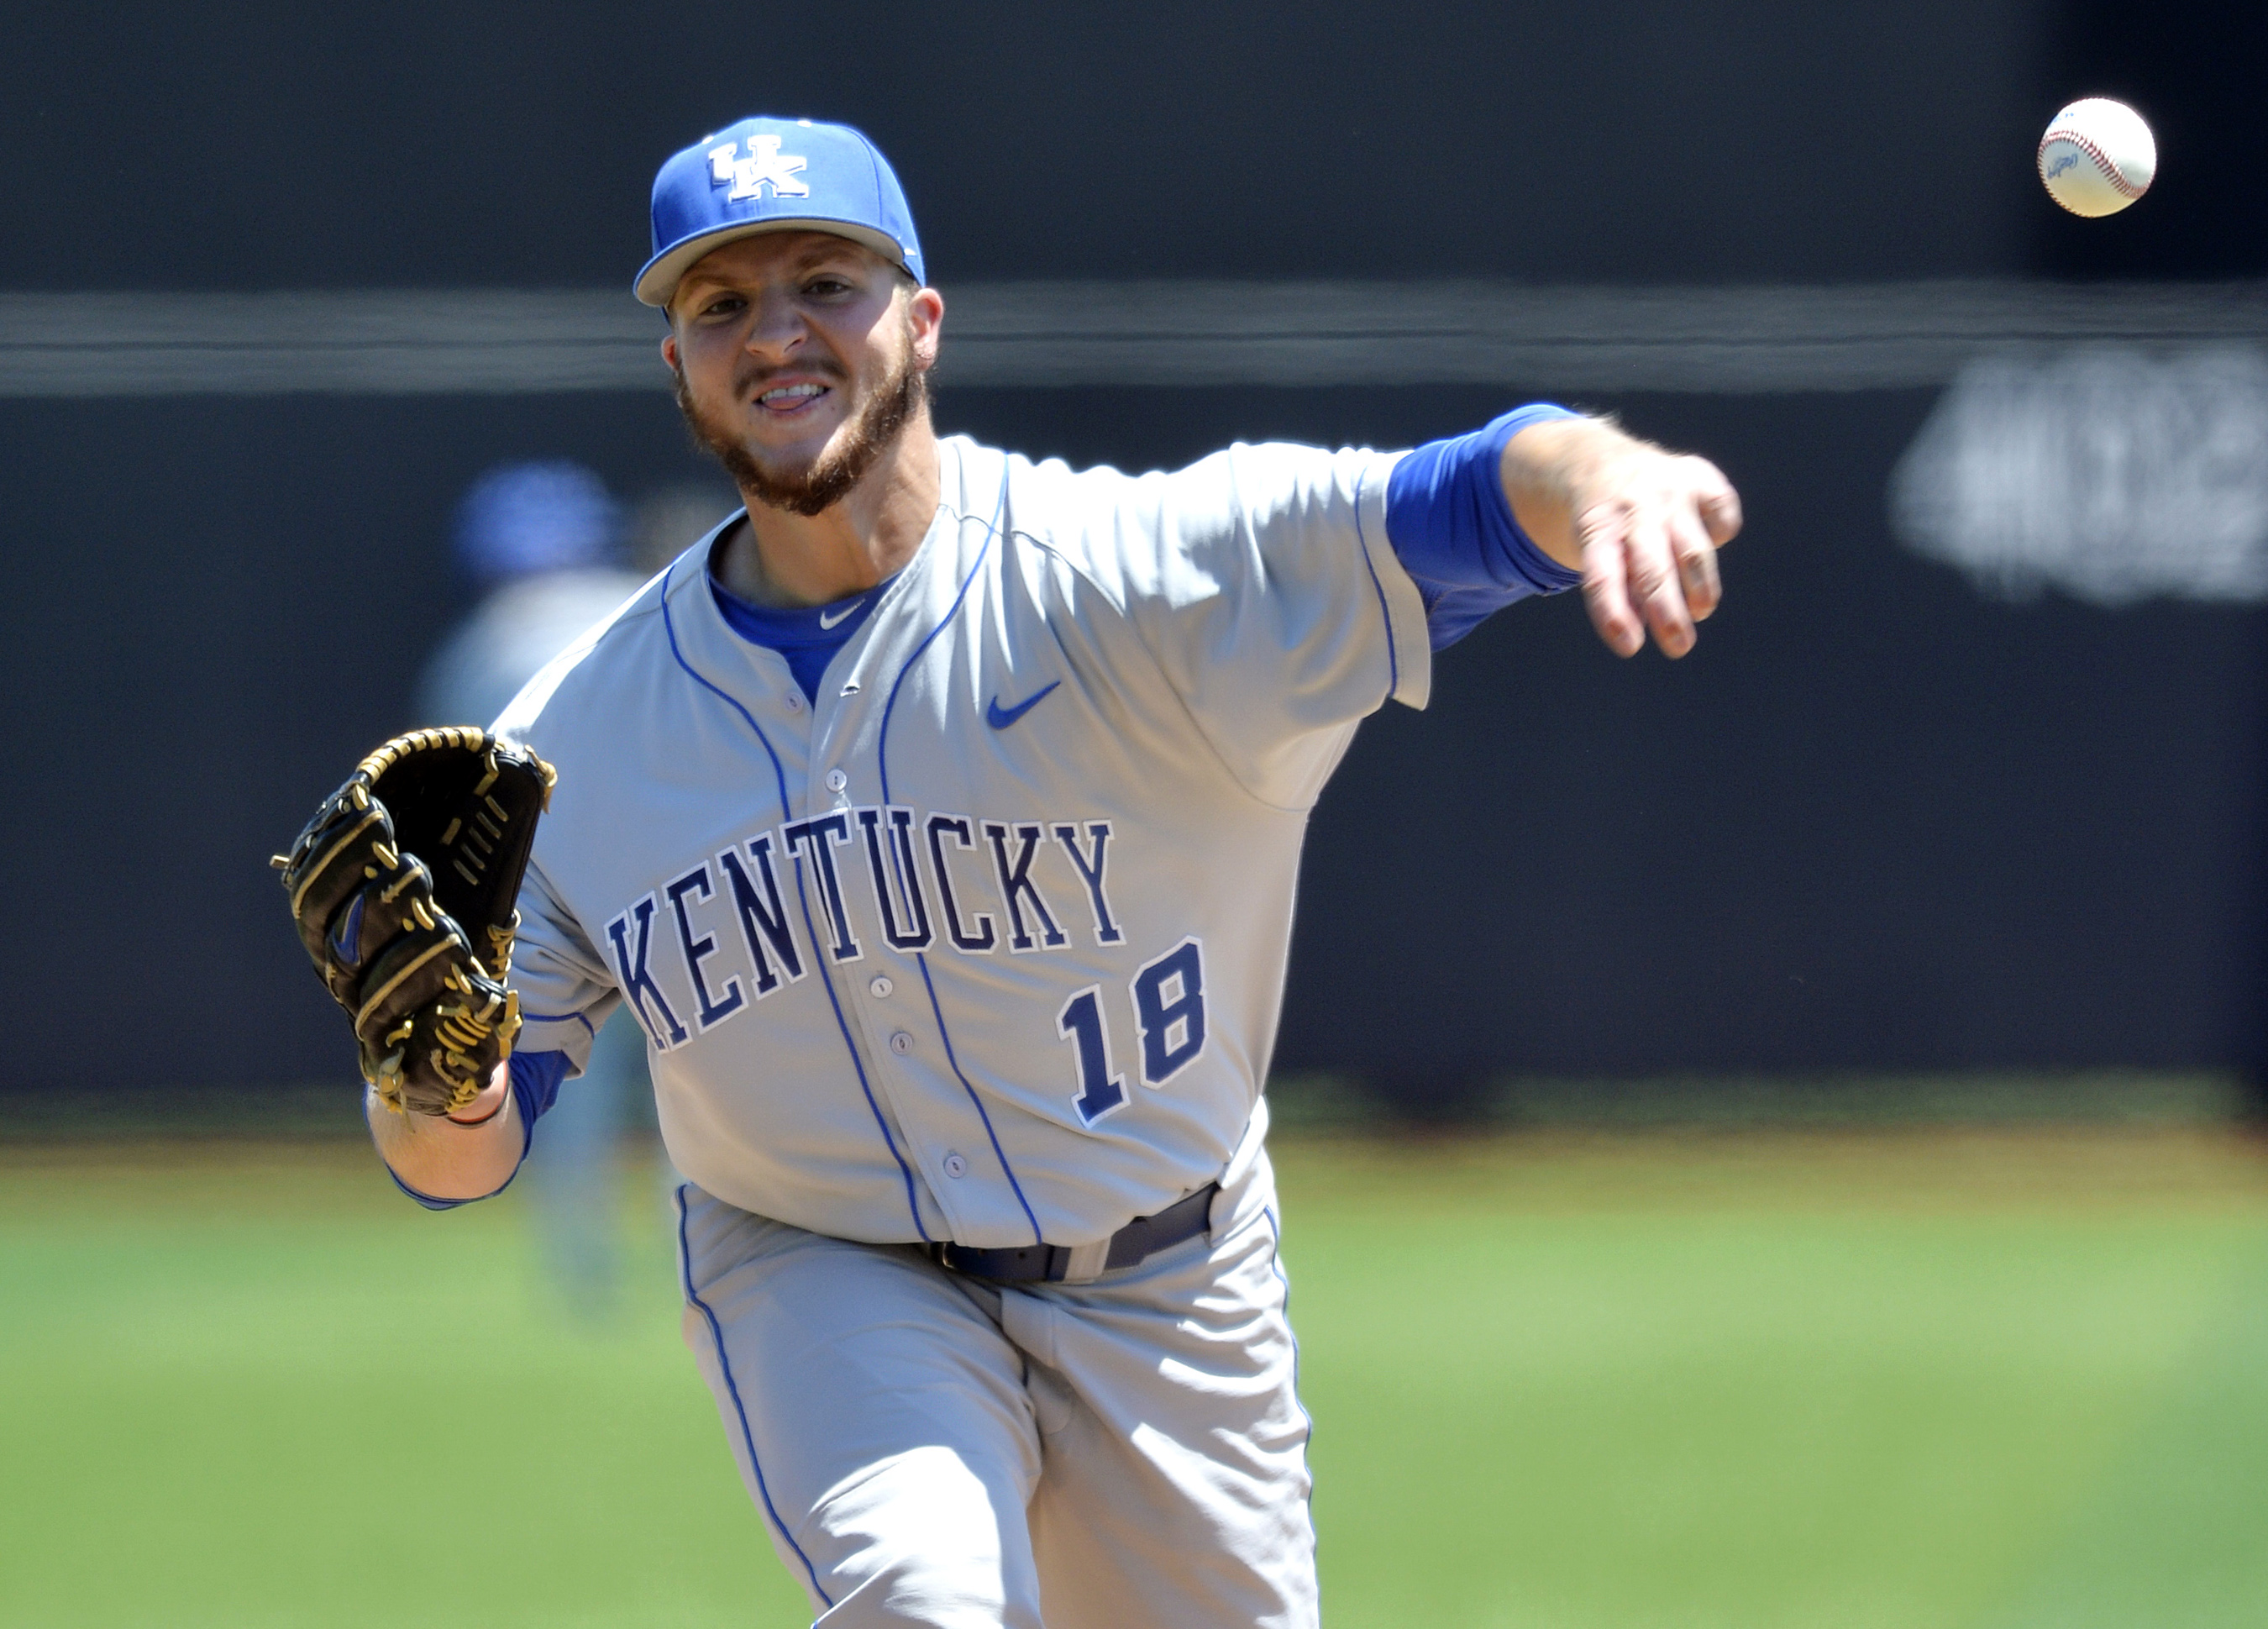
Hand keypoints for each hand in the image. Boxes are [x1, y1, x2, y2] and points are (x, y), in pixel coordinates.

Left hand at [1503, 419, 1742, 658]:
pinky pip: (1721, 514)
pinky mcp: (1701, 478)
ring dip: (1700, 589)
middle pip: (1652, 567)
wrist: (1606, 465)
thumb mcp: (1598, 556)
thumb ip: (1620, 593)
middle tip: (1679, 647)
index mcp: (1596, 529)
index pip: (1602, 577)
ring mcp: (1669, 490)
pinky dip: (1719, 536)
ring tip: (1699, 612)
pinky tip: (1703, 549)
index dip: (1614, 614)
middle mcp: (1633, 506)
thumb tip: (1641, 633)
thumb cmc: (1606, 530)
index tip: (1630, 647)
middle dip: (1667, 611)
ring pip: (1692, 549)